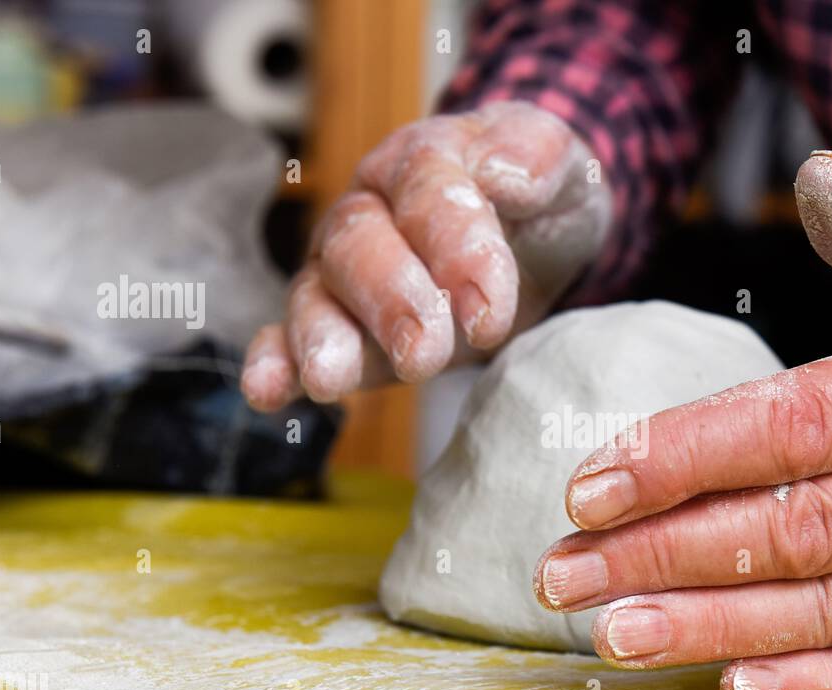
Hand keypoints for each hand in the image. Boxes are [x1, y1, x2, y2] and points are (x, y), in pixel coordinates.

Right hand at [242, 101, 611, 409]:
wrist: (536, 235)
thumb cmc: (541, 197)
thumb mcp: (563, 165)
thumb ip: (536, 155)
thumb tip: (501, 173)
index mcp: (425, 161)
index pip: (429, 192)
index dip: (456, 249)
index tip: (487, 311)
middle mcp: (372, 212)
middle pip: (360, 245)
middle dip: (390, 300)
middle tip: (423, 351)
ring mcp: (347, 273)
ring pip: (318, 295)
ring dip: (320, 337)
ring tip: (327, 378)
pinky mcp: (343, 329)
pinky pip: (295, 340)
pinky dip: (279, 365)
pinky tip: (268, 392)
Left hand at [533, 151, 831, 689]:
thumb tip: (814, 174)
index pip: (794, 426)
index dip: (683, 458)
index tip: (586, 486)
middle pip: (797, 529)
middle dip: (665, 554)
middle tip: (561, 574)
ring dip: (713, 625)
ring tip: (611, 632)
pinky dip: (818, 683)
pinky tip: (731, 684)